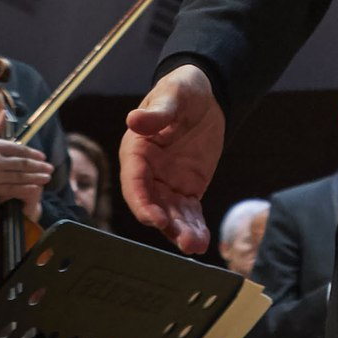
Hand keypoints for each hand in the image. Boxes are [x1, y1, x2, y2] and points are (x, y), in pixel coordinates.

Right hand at [0, 112, 51, 203]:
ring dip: (36, 177)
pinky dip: (24, 189)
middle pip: (23, 163)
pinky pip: (11, 189)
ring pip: (20, 176)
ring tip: (47, 178)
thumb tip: (4, 112)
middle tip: (50, 168)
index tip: (42, 157)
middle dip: (39, 166)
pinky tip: (34, 189)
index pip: (19, 149)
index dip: (33, 154)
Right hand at [122, 64, 225, 253]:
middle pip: (153, 205)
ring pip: (171, 214)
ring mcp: (167, 183)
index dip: (143, 203)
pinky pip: (189, 211)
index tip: (156, 219)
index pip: (135, 183)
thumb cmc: (180, 91)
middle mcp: (148, 173)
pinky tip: (202, 241)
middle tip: (184, 240)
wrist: (203, 95)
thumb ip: (156, 112)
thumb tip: (134, 119)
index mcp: (136, 152)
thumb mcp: (172, 95)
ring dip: (181, 231)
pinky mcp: (187, 187)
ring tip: (196, 246)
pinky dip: (194, 226)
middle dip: (167, 225)